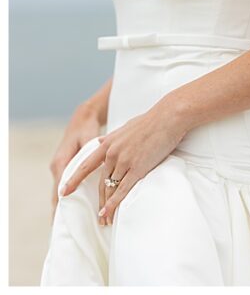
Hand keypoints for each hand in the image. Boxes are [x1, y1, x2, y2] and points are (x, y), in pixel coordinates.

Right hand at [50, 103, 103, 217]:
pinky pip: (65, 186)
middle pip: (56, 193)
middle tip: (59, 228)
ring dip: (61, 206)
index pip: (60, 187)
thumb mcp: (88, 138)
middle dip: (59, 210)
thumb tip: (95, 154)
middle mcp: (58, 167)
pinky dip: (66, 198)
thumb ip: (90, 148)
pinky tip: (68, 209)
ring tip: (60, 224)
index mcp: (62, 162)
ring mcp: (60, 168)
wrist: (83, 119)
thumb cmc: (87, 129)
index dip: (62, 203)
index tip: (61, 217)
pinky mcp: (65, 168)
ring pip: (59, 192)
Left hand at [61, 97, 188, 224]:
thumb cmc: (152, 121)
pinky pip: (122, 189)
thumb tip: (101, 141)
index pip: (85, 165)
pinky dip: (113, 203)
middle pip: (100, 182)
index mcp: (107, 144)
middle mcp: (112, 154)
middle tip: (96, 216)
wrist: (168, 117)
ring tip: (105, 220)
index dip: (74, 179)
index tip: (65, 191)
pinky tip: (107, 213)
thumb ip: (112, 137)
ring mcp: (124, 161)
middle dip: (97, 200)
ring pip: (110, 188)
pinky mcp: (138, 168)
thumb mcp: (125, 127)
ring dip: (106, 206)